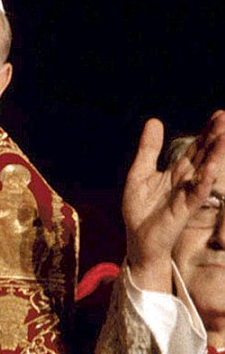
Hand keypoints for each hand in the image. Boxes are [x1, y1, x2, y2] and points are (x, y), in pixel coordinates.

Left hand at [122, 110, 224, 291]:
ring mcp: (187, 194)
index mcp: (176, 171)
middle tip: (224, 117)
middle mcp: (186, 180)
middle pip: (204, 155)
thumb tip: (154, 120)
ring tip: (224, 136)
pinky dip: (204, 181)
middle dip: (214, 137)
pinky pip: (197, 193)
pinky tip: (212, 168)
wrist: (138, 239)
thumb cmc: (140, 209)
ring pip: (205, 171)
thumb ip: (149, 150)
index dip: (206, 132)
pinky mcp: (184, 209)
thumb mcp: (139, 174)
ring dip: (215, 154)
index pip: (195, 148)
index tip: (218, 114)